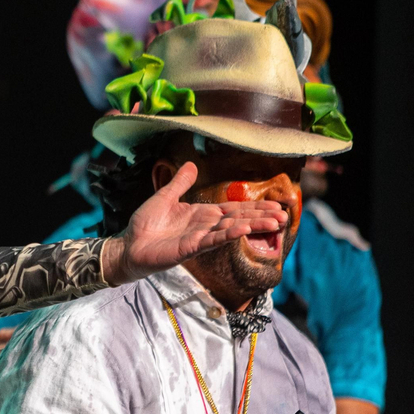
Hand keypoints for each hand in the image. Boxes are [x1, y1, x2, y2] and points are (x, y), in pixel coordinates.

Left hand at [102, 162, 287, 284]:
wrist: (128, 245)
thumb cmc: (145, 224)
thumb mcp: (164, 197)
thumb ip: (179, 183)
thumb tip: (190, 164)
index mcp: (202, 214)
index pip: (235, 209)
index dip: (255, 207)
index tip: (278, 205)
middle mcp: (205, 226)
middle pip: (239, 219)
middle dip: (261, 217)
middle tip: (284, 216)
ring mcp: (199, 238)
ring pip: (231, 230)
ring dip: (252, 226)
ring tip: (275, 223)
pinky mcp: (189, 249)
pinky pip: (212, 241)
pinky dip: (228, 235)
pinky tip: (243, 230)